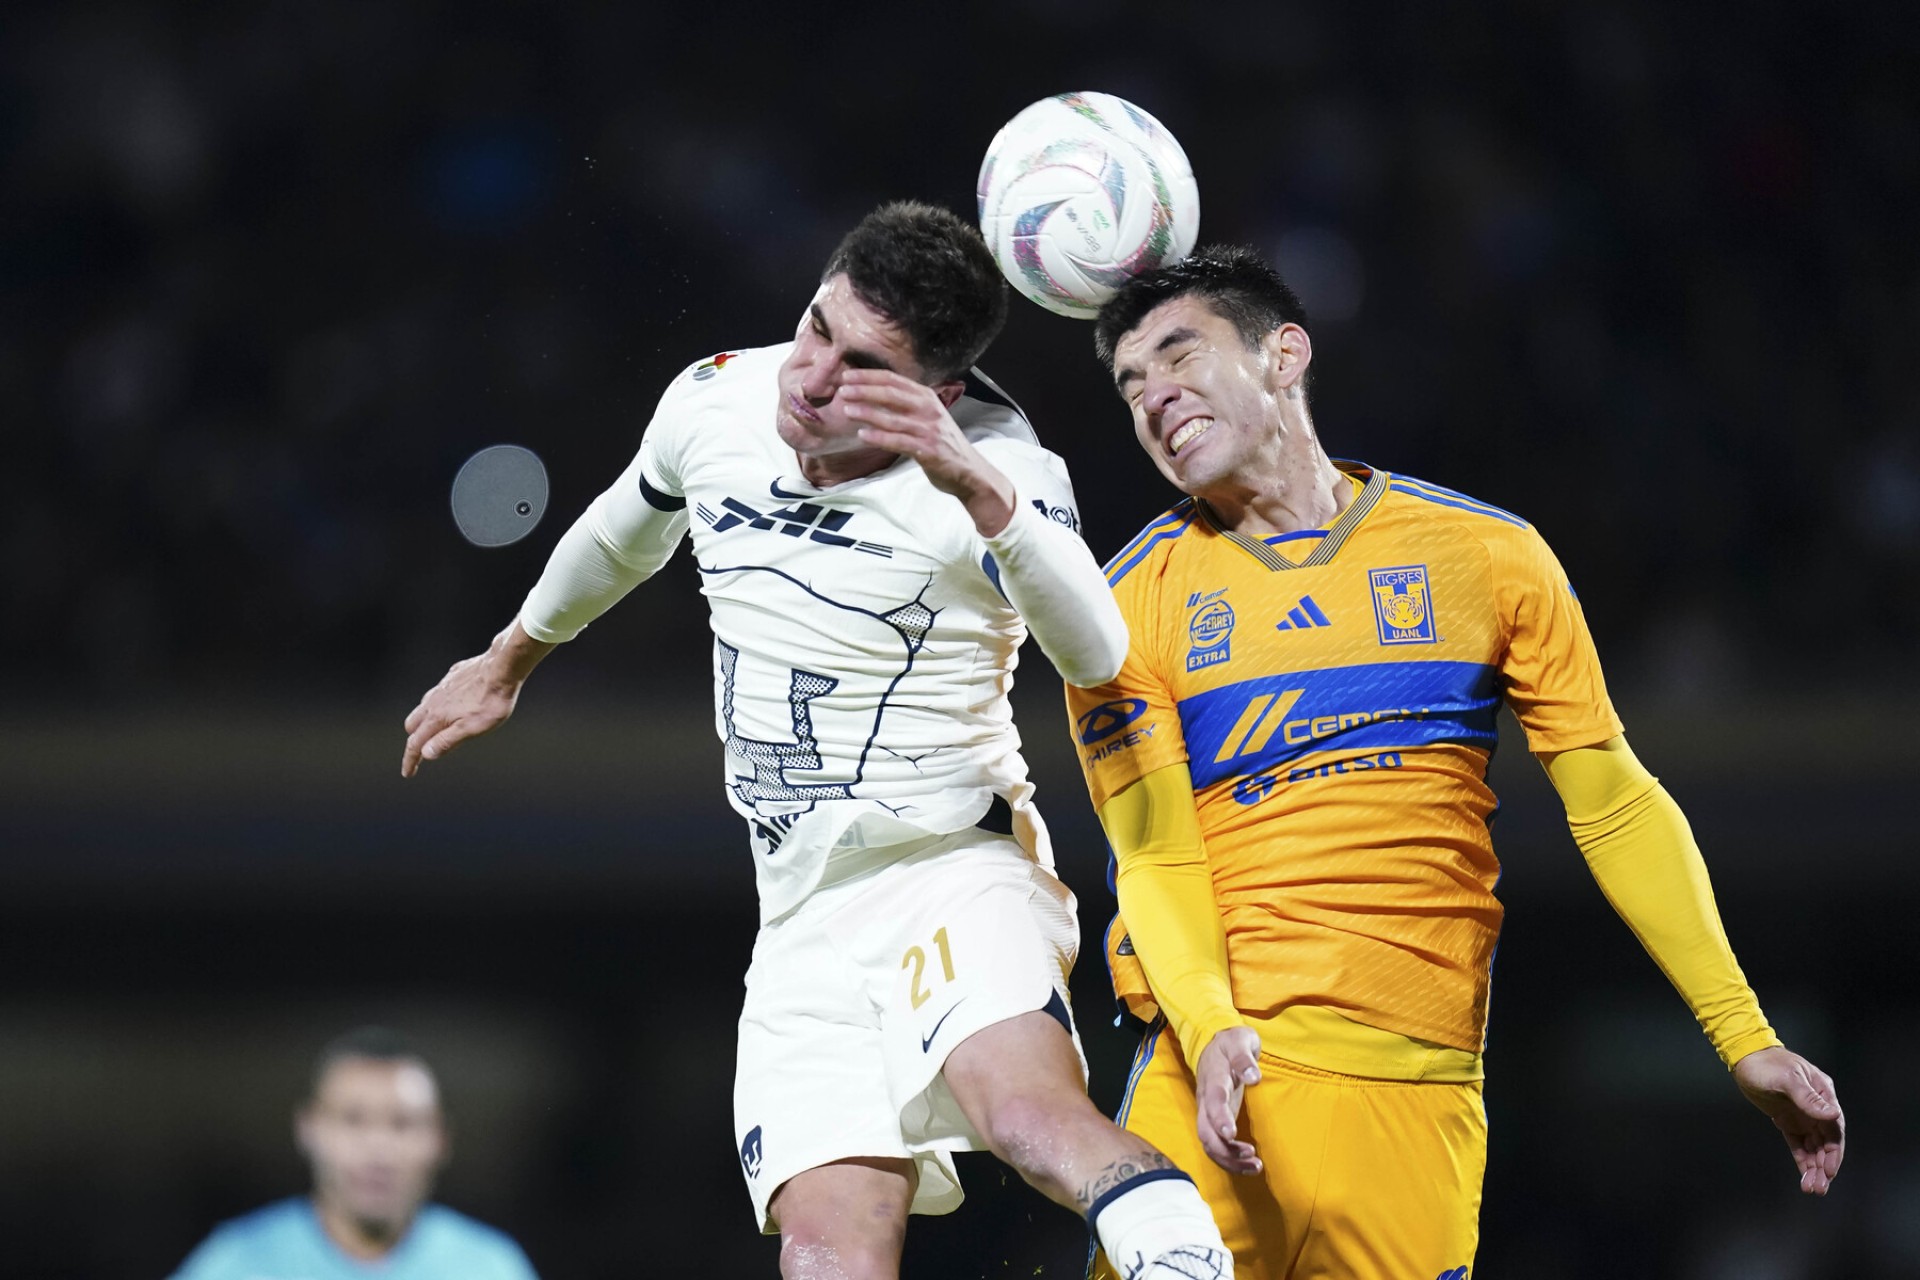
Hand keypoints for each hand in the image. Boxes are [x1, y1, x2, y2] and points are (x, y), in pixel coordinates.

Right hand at [401, 625, 547, 776]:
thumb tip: (426, 754)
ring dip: (424, 721)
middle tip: (422, 752)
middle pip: (413, 725)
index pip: (416, 743)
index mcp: (437, 717)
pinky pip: (439, 692)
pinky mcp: (453, 676)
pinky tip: (451, 705)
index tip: (408, 773)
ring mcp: (443, 687)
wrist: (503, 668)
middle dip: (414, 740)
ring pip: (424, 707)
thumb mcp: (472, 728)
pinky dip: (438, 704)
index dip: (411, 760)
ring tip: (435, 730)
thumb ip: (447, 741)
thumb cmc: (491, 701)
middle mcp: (434, 701)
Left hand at [838, 368, 1014, 535]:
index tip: (848, 376)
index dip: (869, 376)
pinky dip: (879, 437)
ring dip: (868, 412)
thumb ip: (907, 406)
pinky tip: (863, 435)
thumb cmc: (944, 445)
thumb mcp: (928, 418)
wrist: (970, 472)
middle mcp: (929, 410)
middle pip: (891, 394)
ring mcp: (929, 430)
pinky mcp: (928, 450)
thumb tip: (875, 396)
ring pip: (892, 417)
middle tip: (842, 390)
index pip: (894, 380)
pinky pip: (898, 441)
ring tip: (847, 410)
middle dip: (864, 390)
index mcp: (927, 398)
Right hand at [1194, 1025, 1262, 1174]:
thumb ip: (1244, 1057)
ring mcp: (1208, 1112)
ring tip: (1254, 1166)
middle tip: (1251, 1157)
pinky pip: (1216, 1145)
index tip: (1232, 1134)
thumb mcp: (1239, 1040)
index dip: (1220, 1119)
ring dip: (1229, 1159)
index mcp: (1213, 1079)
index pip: (1213, 1101)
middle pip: (1205, 1131)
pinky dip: (1230, 1160)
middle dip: (1225, 1149)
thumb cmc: (1230, 1042)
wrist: (1214, 1042)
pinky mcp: (1215, 1120)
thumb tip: (1253, 1077)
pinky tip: (1249, 1166)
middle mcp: (1206, 1100)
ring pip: (1209, 1143)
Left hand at [1732, 1045, 1844, 1193]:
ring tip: (1812, 1189)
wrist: (1745, 1058)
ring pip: (1813, 1147)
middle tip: (1819, 1188)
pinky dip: (1802, 1161)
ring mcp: (1803, 1116)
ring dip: (1814, 1168)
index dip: (1834, 1152)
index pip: (1834, 1128)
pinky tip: (1804, 1177)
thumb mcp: (1788, 1080)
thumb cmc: (1768, 1064)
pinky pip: (1798, 1145)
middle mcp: (1817, 1108)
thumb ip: (1808, 1099)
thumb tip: (1832, 1116)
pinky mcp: (1787, 1121)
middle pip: (1826, 1142)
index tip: (1829, 1171)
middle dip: (1824, 1166)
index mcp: (1824, 1095)